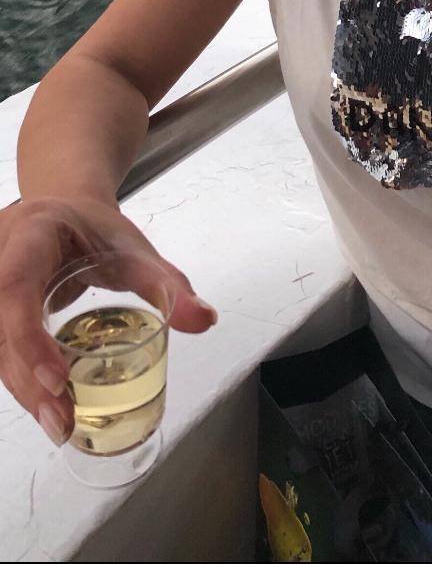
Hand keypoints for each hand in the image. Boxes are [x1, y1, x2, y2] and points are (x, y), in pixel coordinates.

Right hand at [0, 195, 217, 446]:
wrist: (65, 213)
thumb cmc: (94, 230)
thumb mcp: (134, 251)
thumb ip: (168, 286)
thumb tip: (204, 319)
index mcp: (32, 232)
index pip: (16, 285)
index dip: (29, 336)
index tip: (58, 379)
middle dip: (28, 379)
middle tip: (63, 420)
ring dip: (24, 389)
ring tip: (60, 424)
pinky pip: (0, 350)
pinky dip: (23, 381)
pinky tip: (48, 406)